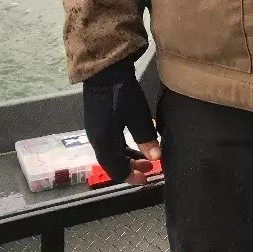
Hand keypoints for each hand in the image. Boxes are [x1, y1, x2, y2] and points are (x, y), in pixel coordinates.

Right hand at [82, 56, 160, 185]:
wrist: (104, 71)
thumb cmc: (121, 95)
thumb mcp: (137, 117)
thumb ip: (146, 139)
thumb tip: (155, 159)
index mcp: (104, 143)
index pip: (116, 170)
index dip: (131, 177)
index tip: (146, 180)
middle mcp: (97, 140)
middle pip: (113, 163)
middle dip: (131, 167)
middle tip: (149, 168)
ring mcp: (96, 130)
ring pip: (112, 152)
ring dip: (128, 157)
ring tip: (146, 156)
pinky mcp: (98, 120)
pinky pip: (111, 142)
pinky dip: (123, 146)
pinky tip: (134, 140)